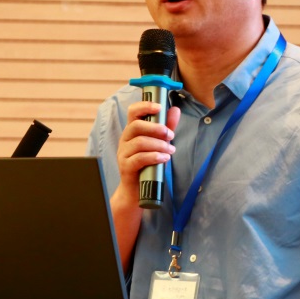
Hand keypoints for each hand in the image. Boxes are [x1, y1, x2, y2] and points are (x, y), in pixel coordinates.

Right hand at [109, 101, 179, 266]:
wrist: (136, 192)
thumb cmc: (147, 166)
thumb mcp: (159, 144)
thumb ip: (166, 128)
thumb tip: (175, 110)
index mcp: (132, 132)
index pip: (133, 112)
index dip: (144, 106)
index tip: (159, 107)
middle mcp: (125, 140)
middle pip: (136, 126)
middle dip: (156, 128)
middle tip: (171, 135)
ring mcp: (124, 154)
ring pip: (139, 142)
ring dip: (158, 144)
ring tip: (170, 149)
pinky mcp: (126, 168)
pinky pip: (139, 158)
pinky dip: (154, 156)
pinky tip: (164, 158)